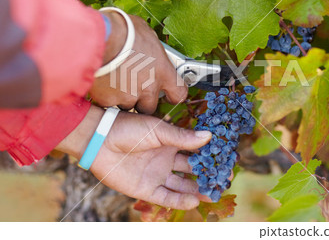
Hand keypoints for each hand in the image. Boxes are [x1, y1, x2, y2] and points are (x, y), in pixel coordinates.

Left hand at [57, 106, 212, 209]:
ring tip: (214, 193)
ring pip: (182, 185)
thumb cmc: (128, 128)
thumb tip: (209, 136)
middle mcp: (166, 159)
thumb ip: (182, 137)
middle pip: (191, 170)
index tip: (226, 157)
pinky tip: (194, 200)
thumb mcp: (158, 130)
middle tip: (225, 178)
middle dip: (207, 174)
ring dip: (197, 190)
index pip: (194, 149)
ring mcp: (156, 175)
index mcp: (170, 142)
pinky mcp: (146, 189)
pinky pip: (166, 197)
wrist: (101, 141)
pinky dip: (180, 200)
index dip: (209, 154)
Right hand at [90, 13, 186, 113]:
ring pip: (127, 105)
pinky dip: (105, 95)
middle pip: (150, 107)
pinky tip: (101, 81)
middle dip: (142, 100)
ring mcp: (128, 96)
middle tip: (132, 87)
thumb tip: (150, 48)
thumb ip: (152, 49)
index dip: (173, 95)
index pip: (179, 94)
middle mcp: (148, 88)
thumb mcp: (148, 36)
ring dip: (122, 97)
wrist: (100, 37)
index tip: (168, 94)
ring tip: (114, 80)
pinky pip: (108, 103)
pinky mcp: (108, 100)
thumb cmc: (124, 30)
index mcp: (163, 72)